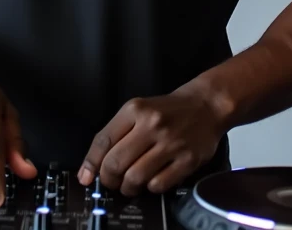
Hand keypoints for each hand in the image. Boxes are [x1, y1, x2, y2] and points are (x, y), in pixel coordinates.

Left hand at [78, 85, 223, 194]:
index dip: (91, 163)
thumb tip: (93, 166)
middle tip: (111, 182)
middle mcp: (151, 124)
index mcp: (135, 109)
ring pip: (135, 177)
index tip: (85, 177)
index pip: (104, 139)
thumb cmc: (167, 110)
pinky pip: (158, 184)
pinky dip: (150, 187)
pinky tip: (151, 180)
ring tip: (130, 184)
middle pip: (116, 162)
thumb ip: (117, 133)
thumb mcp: (139, 109)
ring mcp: (170, 143)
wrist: (206, 105)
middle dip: (108, 179)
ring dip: (128, 187)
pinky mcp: (187, 160)